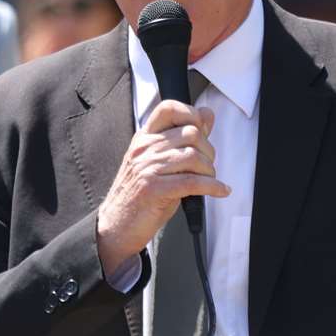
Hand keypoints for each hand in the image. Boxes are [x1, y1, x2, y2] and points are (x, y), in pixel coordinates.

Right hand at [96, 100, 229, 274]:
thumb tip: (207, 115)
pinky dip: (212, 187)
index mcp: (144, 139)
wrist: (116, 226)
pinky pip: (192, 182)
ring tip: (209, 180)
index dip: (192, 114)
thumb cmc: (138, 196)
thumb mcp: (158, 162)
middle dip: (208, 151)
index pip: (169, 109)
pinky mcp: (153, 189)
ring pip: (193, 157)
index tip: (203, 130)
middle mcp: (144, 149)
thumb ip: (182, 139)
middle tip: (207, 166)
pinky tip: (219, 190)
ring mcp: (147, 168)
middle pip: (190, 134)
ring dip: (210, 171)